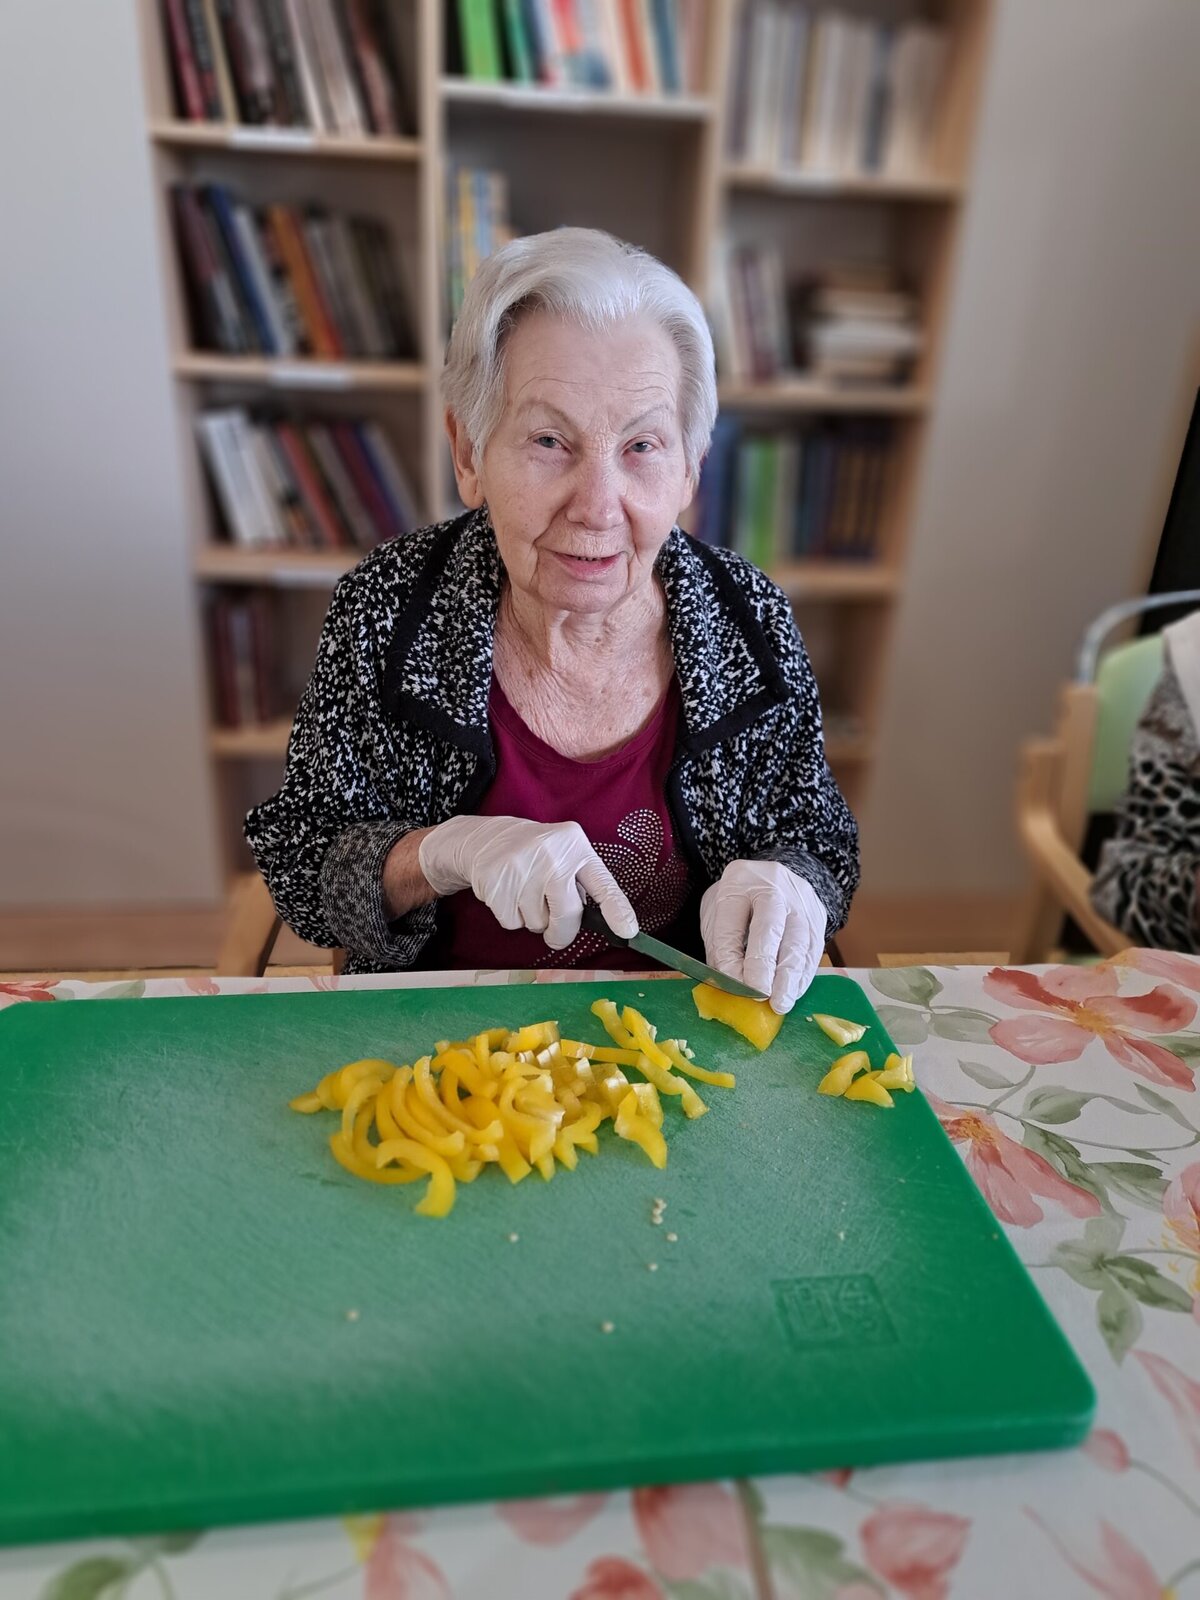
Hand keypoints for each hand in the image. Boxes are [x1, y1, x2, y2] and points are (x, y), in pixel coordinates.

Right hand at [418, 816, 637, 949]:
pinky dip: (511, 917)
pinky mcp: (497, 883)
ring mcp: (522, 868)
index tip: (628, 931)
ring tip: (524, 892)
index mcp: (575, 845)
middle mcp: (552, 855)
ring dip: (533, 919)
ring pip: (537, 923)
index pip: (602, 884)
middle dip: (562, 933)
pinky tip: (508, 894)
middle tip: (556, 933)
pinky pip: (513, 923)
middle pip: (568, 915)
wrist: (484, 838)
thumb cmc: (534, 853)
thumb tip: (602, 923)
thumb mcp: (564, 853)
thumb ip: (581, 883)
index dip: (617, 910)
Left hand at [700, 859, 826, 1013]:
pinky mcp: (818, 920)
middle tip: (759, 994)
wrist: (775, 880)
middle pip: (770, 926)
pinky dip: (801, 977)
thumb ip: (721, 946)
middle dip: (764, 964)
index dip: (730, 954)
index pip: (732, 919)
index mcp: (739, 882)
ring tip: (779, 1003)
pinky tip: (792, 993)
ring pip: (797, 943)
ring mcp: (800, 903)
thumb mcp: (718, 913)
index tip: (731, 982)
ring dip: (788, 978)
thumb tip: (729, 983)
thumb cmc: (740, 902)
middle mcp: (773, 887)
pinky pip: (812, 952)